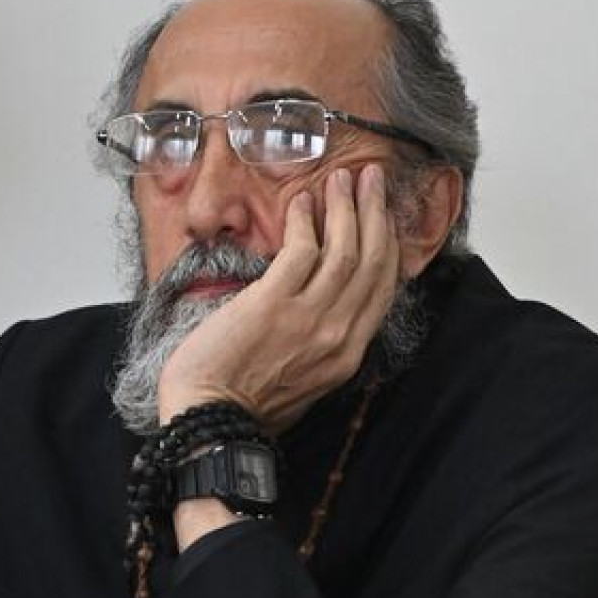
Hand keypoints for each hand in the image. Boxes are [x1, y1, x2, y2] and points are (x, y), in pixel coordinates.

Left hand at [157, 164, 399, 433]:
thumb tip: (322, 307)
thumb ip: (321, 344)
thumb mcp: (303, 380)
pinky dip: (304, 220)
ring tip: (342, 177)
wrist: (210, 421)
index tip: (384, 215)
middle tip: (372, 178)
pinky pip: (301, 250)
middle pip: (372, 261)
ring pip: (344, 250)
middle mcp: (338, 334)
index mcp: (347, 354)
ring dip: (345, 206)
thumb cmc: (244, 403)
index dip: (387, 244)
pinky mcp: (273, 304)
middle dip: (375, 213)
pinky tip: (300, 201)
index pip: (383, 288)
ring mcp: (308, 318)